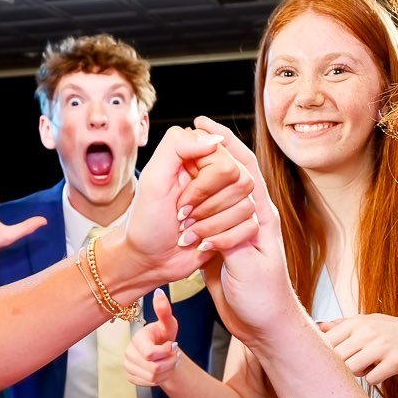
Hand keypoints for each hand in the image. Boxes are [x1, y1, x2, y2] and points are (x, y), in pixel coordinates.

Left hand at [107, 127, 260, 293]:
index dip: (204, 187)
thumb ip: (177, 146)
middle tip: (183, 217)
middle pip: (242, 182)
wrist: (150, 260)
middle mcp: (219, 175)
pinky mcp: (237, 223)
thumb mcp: (153, 179)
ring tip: (189, 232)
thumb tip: (215, 138)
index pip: (225, 163)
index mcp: (200, 157)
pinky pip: (250, 227)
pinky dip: (223, 240)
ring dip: (212, 226)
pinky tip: (203, 243)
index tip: (179, 201)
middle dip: (208, 208)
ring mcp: (230, 199)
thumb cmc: (146, 221)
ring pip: (247, 206)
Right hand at [124, 289, 181, 387]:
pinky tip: (162, 369)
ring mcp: (128, 366)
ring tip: (169, 361)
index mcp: (136, 339)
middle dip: (169, 363)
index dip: (166, 352)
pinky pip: (149, 384)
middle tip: (173, 355)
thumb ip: (164, 311)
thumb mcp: (168, 324)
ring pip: (153, 378)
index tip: (171, 344)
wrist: (162, 351)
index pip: (150, 354)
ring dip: (167, 371)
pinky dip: (160, 379)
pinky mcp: (131, 377)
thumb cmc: (165, 335)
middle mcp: (128, 353)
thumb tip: (159, 292)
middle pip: (153, 369)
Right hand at [187, 117, 303, 345]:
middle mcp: (251, 217)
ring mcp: (237, 230)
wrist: (265, 326)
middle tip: (183, 138)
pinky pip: (208, 214)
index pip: (244, 169)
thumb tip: (215, 218)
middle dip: (208, 152)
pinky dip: (194, 202)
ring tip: (178, 161)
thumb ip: (233, 240)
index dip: (225, 142)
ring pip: (217, 193)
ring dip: (199, 177)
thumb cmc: (264, 300)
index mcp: (261, 217)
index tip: (201, 123)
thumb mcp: (247, 268)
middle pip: (231, 173)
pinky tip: (178, 195)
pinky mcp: (224, 245)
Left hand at [318, 312, 397, 382]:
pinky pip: (371, 379)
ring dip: (356, 373)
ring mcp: (381, 347)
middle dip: (341, 366)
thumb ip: (342, 325)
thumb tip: (317, 327)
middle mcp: (367, 332)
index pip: (326, 342)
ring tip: (367, 367)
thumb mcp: (367, 320)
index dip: (326, 355)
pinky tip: (381, 371)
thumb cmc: (394, 329)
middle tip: (354, 364)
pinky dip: (373, 379)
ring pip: (351, 369)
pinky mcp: (395, 362)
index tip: (333, 359)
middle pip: (336, 357)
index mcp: (357, 322)